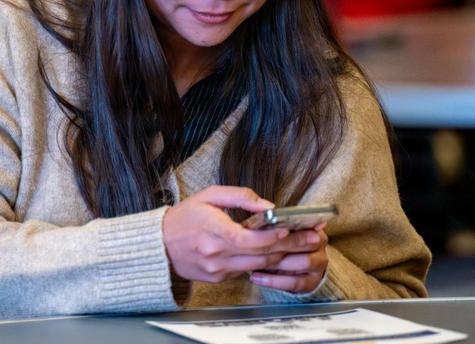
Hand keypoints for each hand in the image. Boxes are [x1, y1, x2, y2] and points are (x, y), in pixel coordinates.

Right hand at [162, 186, 325, 283]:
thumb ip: (240, 197)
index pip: (252, 239)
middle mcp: (218, 255)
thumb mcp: (209, 195)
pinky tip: (280, 253)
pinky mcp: (220, 278)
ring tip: (304, 244)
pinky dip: (265, 262)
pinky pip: (248, 270)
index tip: (293, 227)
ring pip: (260, 265)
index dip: (275, 235)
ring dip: (283, 255)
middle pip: (263, 255)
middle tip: (314, 237)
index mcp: (215, 233)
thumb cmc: (185, 216)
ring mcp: (219, 270)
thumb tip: (269, 206)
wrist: (159, 245)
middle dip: (292, 245)